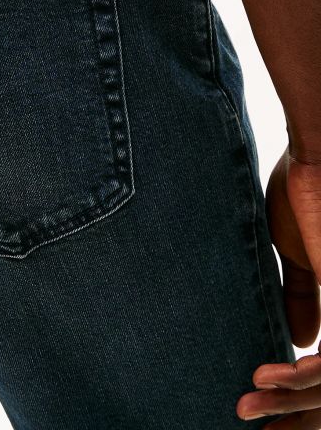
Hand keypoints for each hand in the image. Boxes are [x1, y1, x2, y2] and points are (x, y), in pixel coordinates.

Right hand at [236, 147, 320, 425]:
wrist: (315, 158)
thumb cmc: (305, 192)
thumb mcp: (298, 254)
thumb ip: (301, 294)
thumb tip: (298, 337)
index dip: (298, 392)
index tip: (263, 405)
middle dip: (293, 412)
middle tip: (253, 422)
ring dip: (289, 398)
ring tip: (247, 405)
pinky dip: (299, 376)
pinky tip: (266, 379)